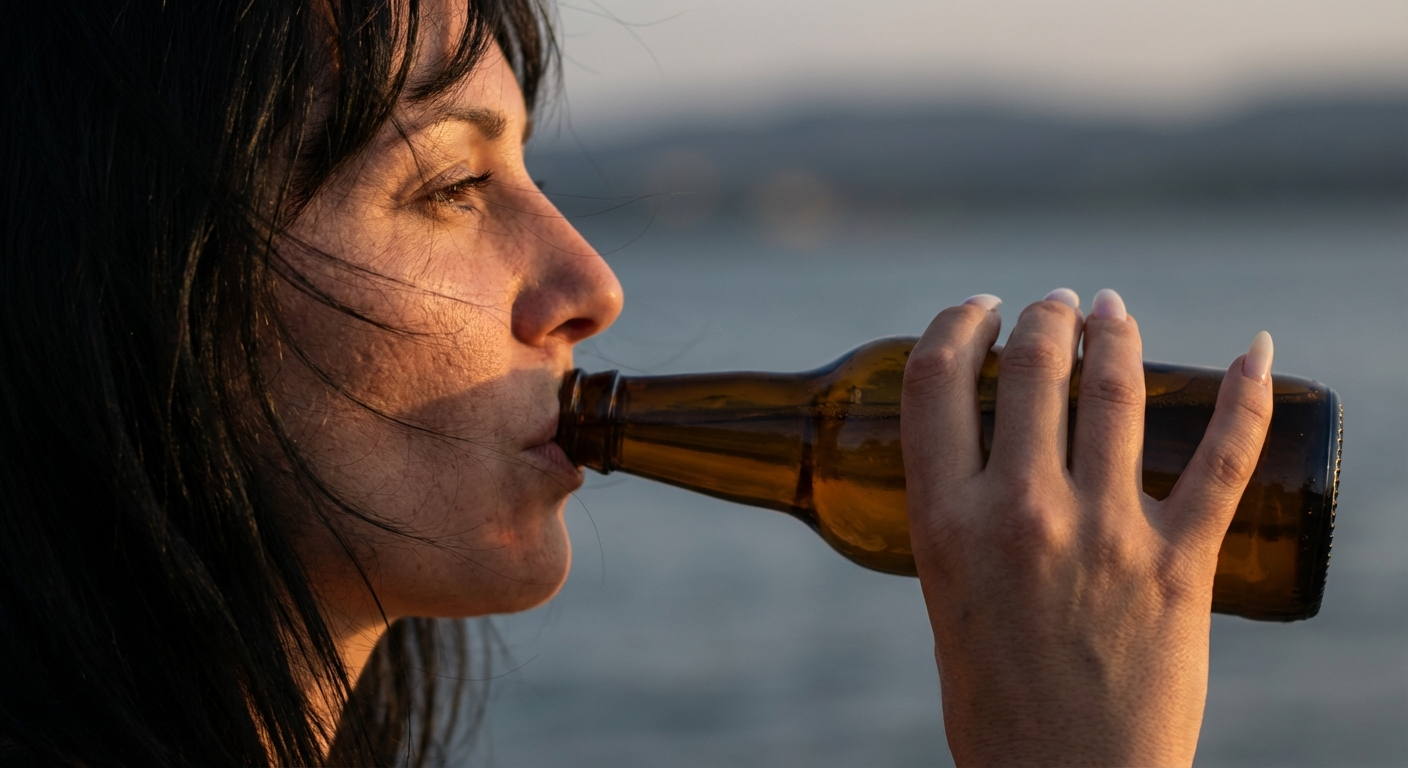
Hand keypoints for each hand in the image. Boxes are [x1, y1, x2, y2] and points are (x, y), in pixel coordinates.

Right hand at [900, 288, 1273, 767]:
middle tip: (1055, 306)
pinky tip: (1254, 351)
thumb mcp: (945, 599)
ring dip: (1116, 332)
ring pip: (1115, 390)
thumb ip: (960, 527)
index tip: (980, 311)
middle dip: (1043, 317)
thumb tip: (989, 465)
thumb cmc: (995, 703)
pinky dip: (1246, 394)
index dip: (957, 325)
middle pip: (1031, 368)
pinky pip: (1224, 459)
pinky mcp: (1179, 565)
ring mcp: (1104, 534)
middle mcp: (1019, 515)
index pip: (936, 384)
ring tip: (1112, 311)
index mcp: (944, 524)